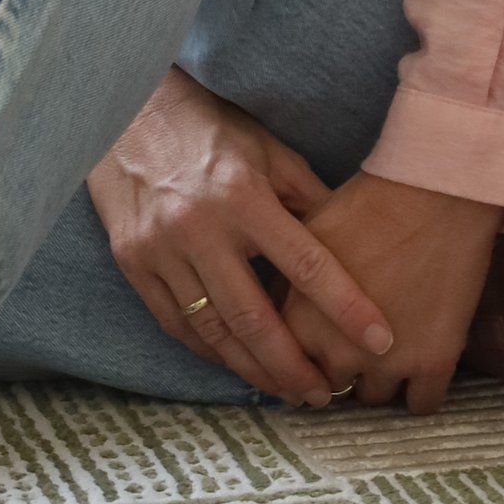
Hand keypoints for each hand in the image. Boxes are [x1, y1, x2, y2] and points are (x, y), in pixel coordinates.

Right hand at [87, 73, 393, 406]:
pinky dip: (210, 351)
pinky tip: (238, 365)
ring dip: (253, 369)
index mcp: (243, 196)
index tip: (378, 341)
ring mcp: (159, 250)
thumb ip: (309, 200)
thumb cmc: (211, 128)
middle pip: (253, 318)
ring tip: (288, 391)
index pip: (306, 265)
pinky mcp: (131, 262)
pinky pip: (175, 323)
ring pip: (212, 331)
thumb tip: (355, 245)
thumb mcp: (270, 151)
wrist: (125, 110)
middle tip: (324, 393)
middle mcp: (199, 228)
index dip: (346, 308)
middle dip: (293, 365)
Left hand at [285, 173, 503, 415]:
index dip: (303, 362)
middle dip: (341, 371)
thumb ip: (286, 282)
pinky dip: (422, 393)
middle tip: (358, 348)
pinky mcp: (433, 362)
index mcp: (298, 320)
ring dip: (381, 379)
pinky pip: (422, 405)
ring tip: (395, 350)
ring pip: (375, 397)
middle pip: (330, 386)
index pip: (289, 367)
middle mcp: (334, 350)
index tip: (317, 357)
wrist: (434, 193)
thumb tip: (273, 303)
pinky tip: (425, 369)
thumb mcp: (305, 237)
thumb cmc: (368, 202)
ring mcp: (385, 362)